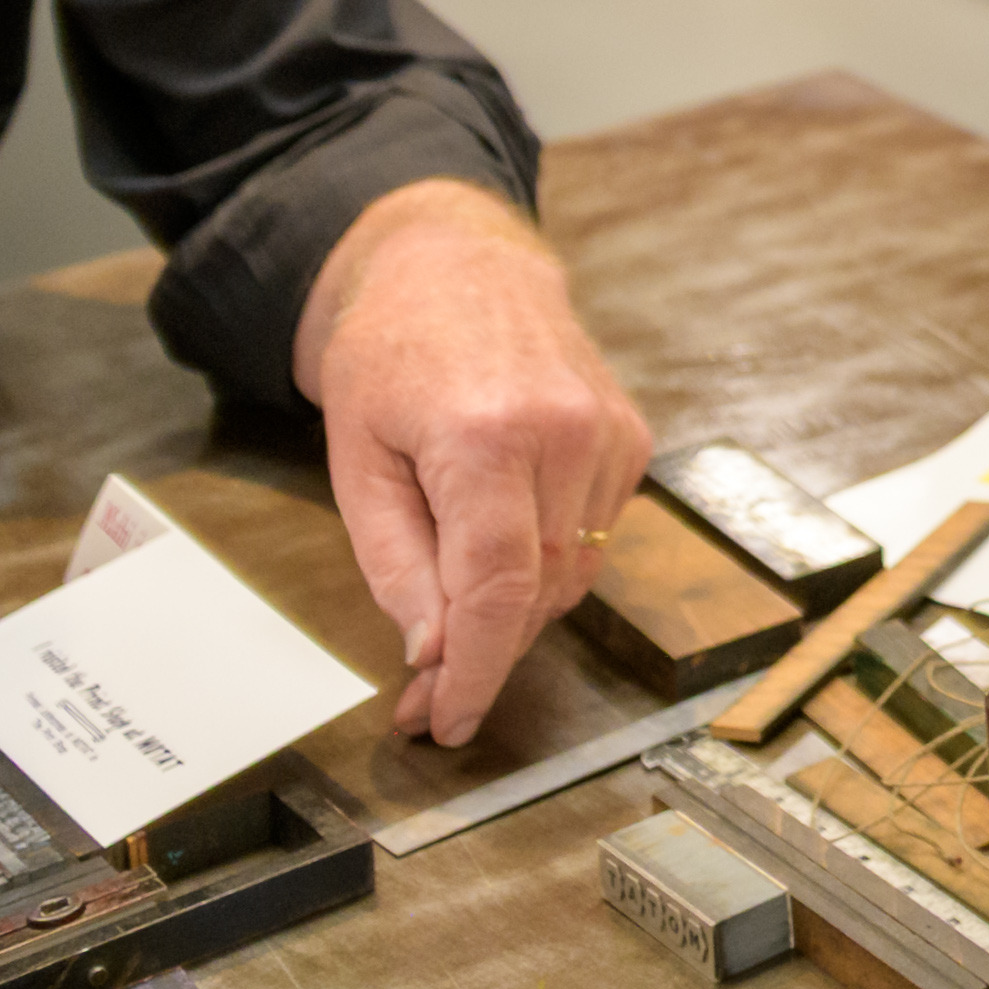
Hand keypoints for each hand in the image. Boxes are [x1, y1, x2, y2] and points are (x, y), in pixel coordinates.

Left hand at [297, 181, 648, 745]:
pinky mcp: (631, 437)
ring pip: (574, 576)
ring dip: (515, 616)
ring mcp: (610, 434)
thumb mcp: (357, 464)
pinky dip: (547, 566)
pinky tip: (500, 547)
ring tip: (452, 627)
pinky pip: (594, 539)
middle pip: (539, 593)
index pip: (497, 589)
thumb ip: (398, 565)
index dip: (476, 672)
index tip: (447, 723)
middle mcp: (566, 434)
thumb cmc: (389, 357)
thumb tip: (435, 653)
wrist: (456, 264)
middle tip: (425, 696)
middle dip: (484, 655)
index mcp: (486, 436)